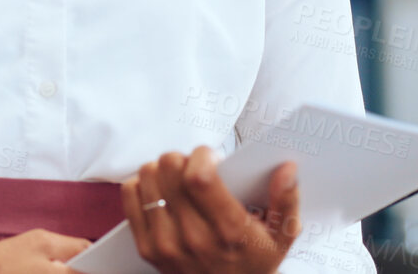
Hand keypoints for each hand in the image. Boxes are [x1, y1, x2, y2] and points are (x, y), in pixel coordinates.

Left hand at [120, 146, 301, 273]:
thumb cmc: (254, 262)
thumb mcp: (282, 237)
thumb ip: (287, 201)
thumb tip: (287, 169)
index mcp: (228, 231)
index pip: (198, 177)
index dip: (201, 156)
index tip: (211, 157)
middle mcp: (193, 238)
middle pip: (169, 169)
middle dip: (183, 159)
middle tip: (196, 169)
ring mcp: (165, 244)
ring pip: (148, 176)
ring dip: (163, 170)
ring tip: (180, 182)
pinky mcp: (146, 248)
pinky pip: (131, 193)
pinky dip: (143, 184)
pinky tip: (162, 192)